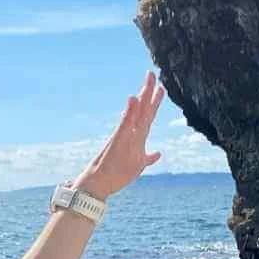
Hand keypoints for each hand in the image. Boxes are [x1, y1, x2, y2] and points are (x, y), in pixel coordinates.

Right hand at [74, 72, 164, 199]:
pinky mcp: (117, 141)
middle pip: (143, 110)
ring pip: (136, 113)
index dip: (155, 102)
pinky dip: (129, 112)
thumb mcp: (138, 166)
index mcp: (138, 139)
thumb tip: (158, 153)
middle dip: (149, 92)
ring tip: (148, 80)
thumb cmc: (116, 176)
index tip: (161, 87)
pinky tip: (133, 98)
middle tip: (152, 73)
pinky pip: (124, 124)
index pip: (148, 116)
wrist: (98, 184)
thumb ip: (148, 158)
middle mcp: (131, 134)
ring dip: (142, 96)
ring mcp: (124, 136)